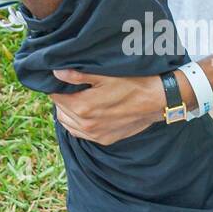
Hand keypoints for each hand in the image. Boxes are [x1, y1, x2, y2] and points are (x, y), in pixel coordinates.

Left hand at [51, 70, 165, 144]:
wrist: (157, 100)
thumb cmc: (133, 83)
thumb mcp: (104, 75)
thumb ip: (77, 75)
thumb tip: (56, 72)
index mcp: (83, 107)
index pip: (55, 97)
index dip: (57, 86)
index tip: (62, 79)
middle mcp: (86, 125)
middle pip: (59, 111)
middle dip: (62, 99)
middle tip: (71, 88)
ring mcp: (95, 134)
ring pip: (67, 124)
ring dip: (68, 112)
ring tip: (77, 100)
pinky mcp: (104, 139)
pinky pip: (80, 134)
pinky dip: (77, 124)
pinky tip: (86, 113)